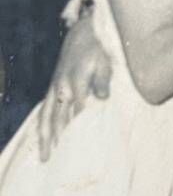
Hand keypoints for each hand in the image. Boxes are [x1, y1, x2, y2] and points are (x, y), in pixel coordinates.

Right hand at [37, 13, 111, 161]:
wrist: (84, 34)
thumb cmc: (100, 50)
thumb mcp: (106, 62)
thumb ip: (104, 81)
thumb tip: (103, 98)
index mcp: (77, 81)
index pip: (77, 112)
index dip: (78, 130)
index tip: (81, 149)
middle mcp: (62, 87)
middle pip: (57, 119)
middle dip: (56, 140)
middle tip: (56, 162)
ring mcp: (56, 88)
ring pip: (47, 117)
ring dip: (46, 137)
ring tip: (45, 157)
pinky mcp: (54, 88)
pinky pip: (45, 110)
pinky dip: (42, 126)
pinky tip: (43, 139)